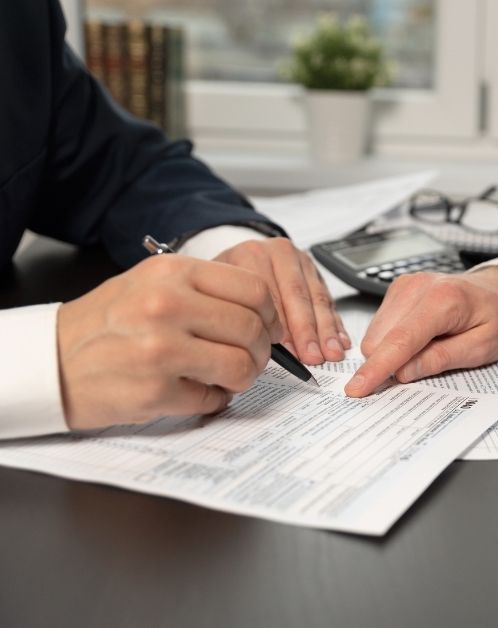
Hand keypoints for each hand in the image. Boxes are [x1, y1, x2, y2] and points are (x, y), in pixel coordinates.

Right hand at [57, 255, 283, 429]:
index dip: (270, 314)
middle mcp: (167, 306)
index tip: (268, 328)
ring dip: (242, 377)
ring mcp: (161, 349)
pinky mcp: (155, 390)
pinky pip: (214, 398)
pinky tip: (195, 390)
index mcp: (172, 273)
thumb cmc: (108, 323)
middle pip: (252, 330)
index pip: (254, 290)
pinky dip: (214, 399)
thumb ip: (206, 290)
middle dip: (261, 351)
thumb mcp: (153, 284)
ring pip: (241, 366)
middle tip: (250, 358)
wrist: (52, 361)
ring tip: (225, 377)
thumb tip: (264, 313)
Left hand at [213, 237, 348, 364]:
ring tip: (330, 352)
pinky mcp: (316, 273)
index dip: (280, 327)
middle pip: (297, 295)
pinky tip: (339, 340)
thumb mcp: (219, 294)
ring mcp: (301, 262)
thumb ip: (233, 315)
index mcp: (251, 254)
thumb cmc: (226, 284)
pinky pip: (329, 300)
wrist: (238, 260)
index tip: (288, 352)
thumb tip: (253, 351)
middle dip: (307, 331)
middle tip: (312, 355)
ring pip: (318, 299)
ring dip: (326, 330)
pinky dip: (335, 323)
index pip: (270, 294)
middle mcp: (279, 254)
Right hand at [345, 267, 497, 396]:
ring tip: (431, 345)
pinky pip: (381, 325)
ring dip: (394, 351)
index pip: (400, 340)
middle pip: (380, 339)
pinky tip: (422, 337)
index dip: (377, 368)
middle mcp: (418, 287)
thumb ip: (441, 359)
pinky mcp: (398, 289)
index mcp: (443, 300)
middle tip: (427, 363)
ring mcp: (405, 285)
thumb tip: (403, 373)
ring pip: (376, 334)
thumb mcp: (481, 349)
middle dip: (391, 363)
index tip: (356, 388)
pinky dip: (394, 340)